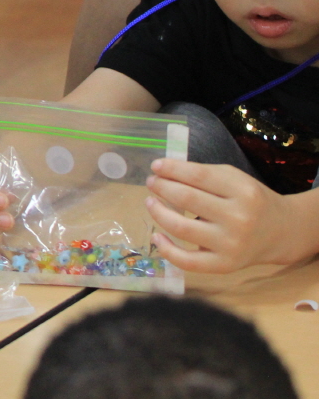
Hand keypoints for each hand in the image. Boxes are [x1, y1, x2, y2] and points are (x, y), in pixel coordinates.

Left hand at [147, 158, 314, 271]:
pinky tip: (156, 236)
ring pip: (181, 228)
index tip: (155, 166)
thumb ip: (202, 174)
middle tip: (151, 182)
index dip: (171, 169)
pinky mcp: (225, 265)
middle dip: (161, 187)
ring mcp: (231, 244)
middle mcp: (239, 218)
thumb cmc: (250, 201)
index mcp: (243, 191)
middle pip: (187, 199)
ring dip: (158, 213)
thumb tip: (161, 170)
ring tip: (150, 202)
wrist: (281, 232)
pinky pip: (188, 261)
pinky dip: (166, 250)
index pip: (197, 176)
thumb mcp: (235, 179)